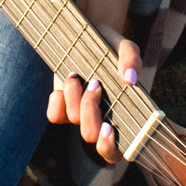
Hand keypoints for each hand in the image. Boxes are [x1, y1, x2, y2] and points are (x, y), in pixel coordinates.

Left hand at [46, 36, 142, 164]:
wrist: (87, 33)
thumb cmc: (111, 45)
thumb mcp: (125, 47)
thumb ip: (132, 60)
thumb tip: (131, 79)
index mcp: (122, 116)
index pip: (114, 151)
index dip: (109, 147)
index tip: (108, 127)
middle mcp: (100, 119)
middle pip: (89, 135)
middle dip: (90, 110)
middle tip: (96, 84)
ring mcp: (79, 113)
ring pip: (73, 120)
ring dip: (74, 98)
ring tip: (77, 75)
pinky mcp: (61, 104)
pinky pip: (54, 116)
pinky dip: (57, 101)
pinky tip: (65, 84)